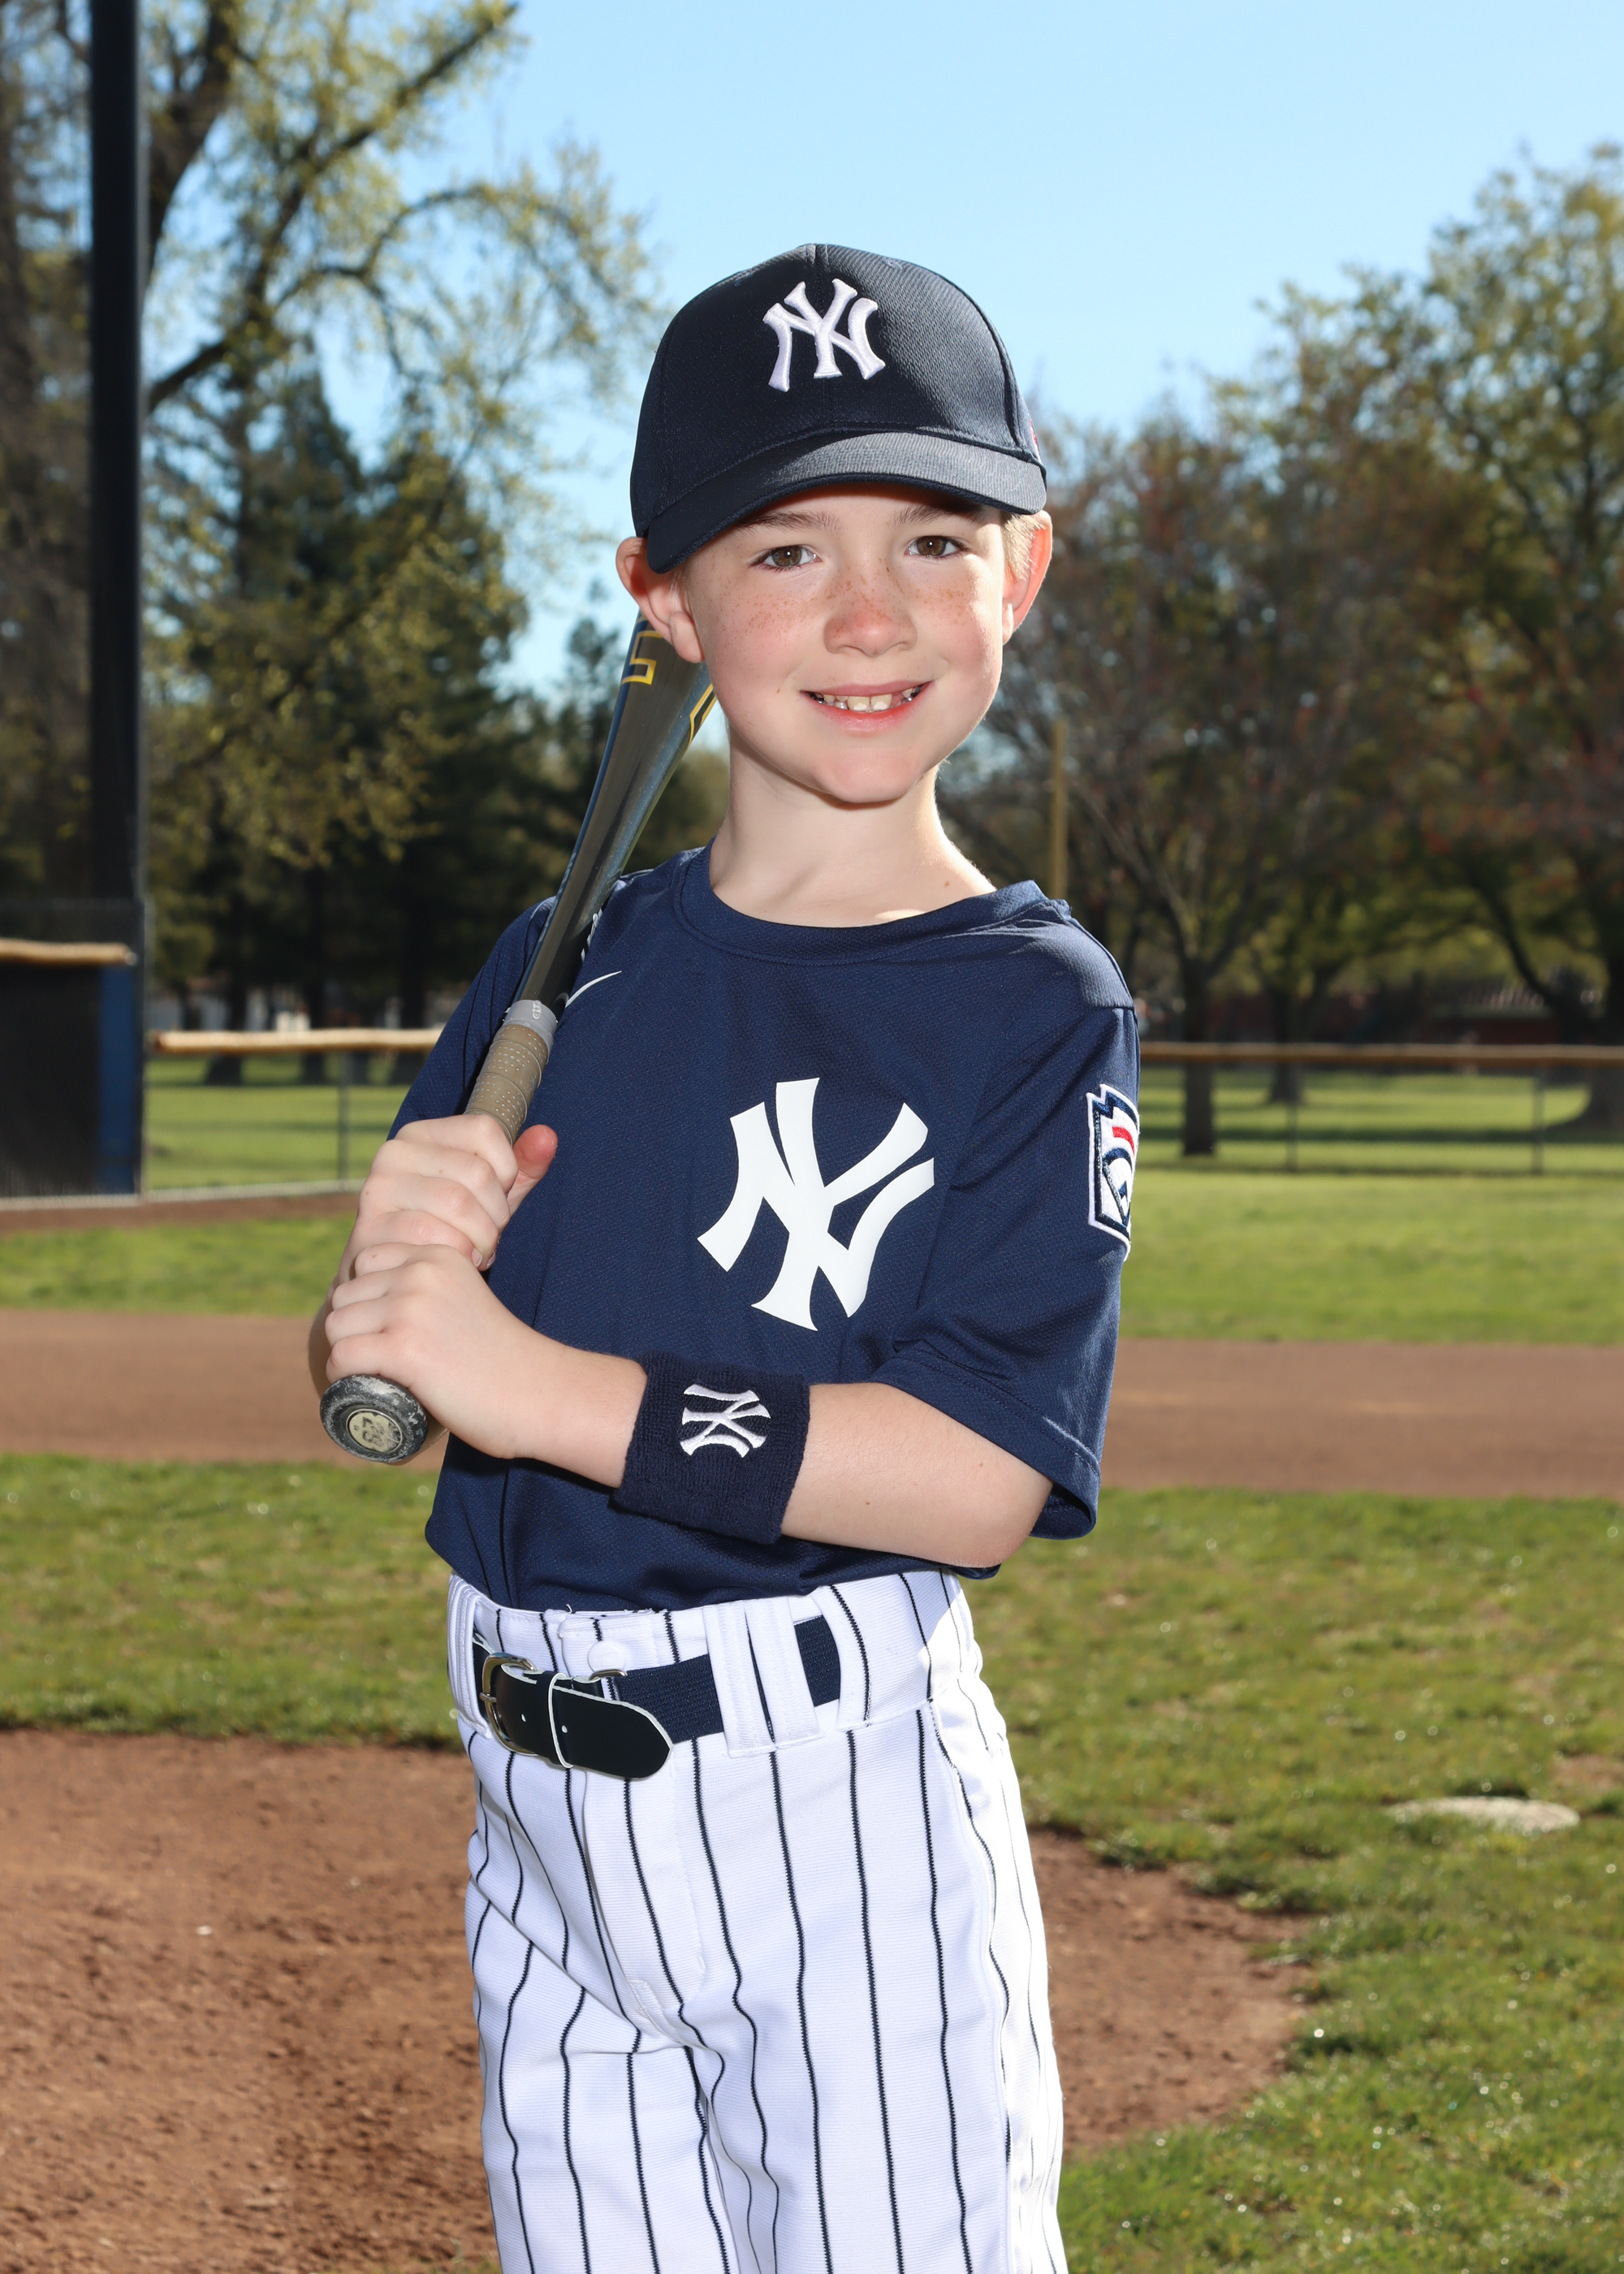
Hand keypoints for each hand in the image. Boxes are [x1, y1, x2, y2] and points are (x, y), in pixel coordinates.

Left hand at [326, 1242, 555, 1459]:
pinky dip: (342, 1377)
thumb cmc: (503, 1357)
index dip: (365, 1299)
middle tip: (377, 1359)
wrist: (538, 1393)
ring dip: (345, 1353)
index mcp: (437, 1255)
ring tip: (372, 1373)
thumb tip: (380, 1300)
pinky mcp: (403, 1348)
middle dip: (352, 1328)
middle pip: (344, 1295)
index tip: (382, 1329)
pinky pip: (340, 1357)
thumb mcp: (466, 1297)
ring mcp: (411, 1309)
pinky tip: (361, 1385)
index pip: (365, 1262)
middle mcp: (421, 1273)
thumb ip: (433, 1288)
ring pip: (336, 1326)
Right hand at [338, 1117, 557, 1282]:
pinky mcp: (371, 1228)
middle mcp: (393, 1153)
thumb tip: (547, 1136)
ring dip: (482, 1239)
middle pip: (476, 1172)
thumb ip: (523, 1166)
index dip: (507, 1169)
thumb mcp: (490, 1195)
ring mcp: (378, 1190)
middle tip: (490, 1237)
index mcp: (421, 1133)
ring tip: (479, 1252)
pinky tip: (459, 1264)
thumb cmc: (452, 1228)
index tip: (498, 1197)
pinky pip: (436, 1237)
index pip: (485, 1130)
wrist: (397, 1276)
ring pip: (458, 1204)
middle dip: (497, 1214)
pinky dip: (461, 1256)